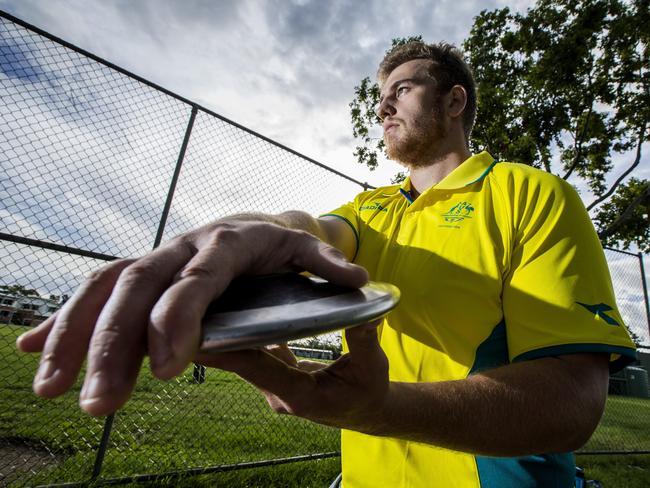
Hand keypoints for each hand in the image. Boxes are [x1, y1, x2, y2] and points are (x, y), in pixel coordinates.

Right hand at [15, 220, 367, 415]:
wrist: (259, 226)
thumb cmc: (286, 246)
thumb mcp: (312, 252)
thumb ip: (330, 270)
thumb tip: (359, 283)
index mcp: (229, 242)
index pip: (198, 277)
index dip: (178, 318)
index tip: (164, 368)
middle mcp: (184, 244)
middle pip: (138, 285)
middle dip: (112, 342)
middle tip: (100, 401)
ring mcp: (159, 257)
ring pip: (106, 288)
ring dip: (74, 336)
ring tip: (52, 390)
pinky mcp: (142, 274)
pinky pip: (97, 292)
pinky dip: (65, 321)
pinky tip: (32, 352)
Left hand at [196, 321, 388, 431]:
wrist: (363, 411)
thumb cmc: (367, 392)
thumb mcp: (373, 369)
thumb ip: (365, 341)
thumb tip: (366, 313)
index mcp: (300, 395)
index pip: (258, 369)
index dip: (229, 352)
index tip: (200, 335)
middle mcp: (279, 394)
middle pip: (240, 362)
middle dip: (215, 339)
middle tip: (186, 310)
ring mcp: (273, 387)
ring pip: (241, 358)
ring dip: (222, 336)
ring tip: (199, 304)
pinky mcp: (273, 376)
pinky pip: (251, 354)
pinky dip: (240, 335)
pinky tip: (226, 311)